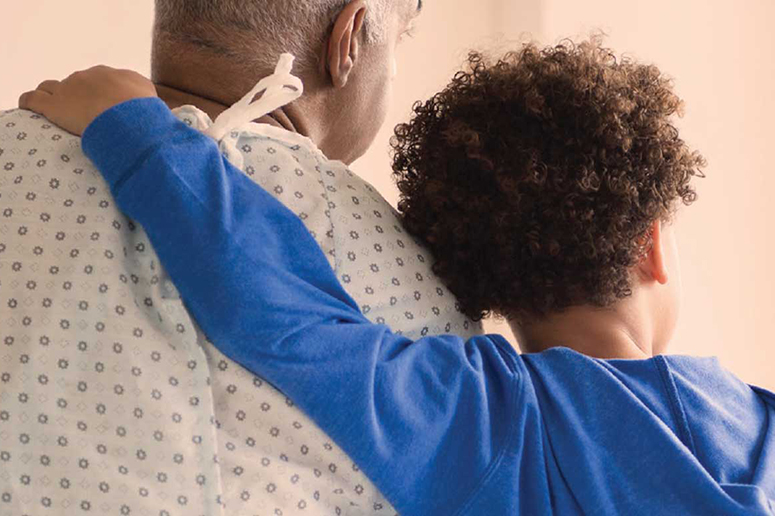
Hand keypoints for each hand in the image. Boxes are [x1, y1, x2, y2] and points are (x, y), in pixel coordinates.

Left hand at [19, 66, 157, 135]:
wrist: (129, 118)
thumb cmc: (146, 114)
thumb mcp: (157, 105)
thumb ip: (151, 103)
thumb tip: (154, 110)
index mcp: (116, 75)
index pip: (105, 81)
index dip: (105, 95)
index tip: (108, 109)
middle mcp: (91, 76)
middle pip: (79, 83)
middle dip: (80, 96)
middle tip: (87, 115)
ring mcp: (70, 89)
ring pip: (52, 87)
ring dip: (53, 95)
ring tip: (56, 109)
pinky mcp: (53, 105)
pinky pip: (32, 99)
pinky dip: (30, 103)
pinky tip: (30, 109)